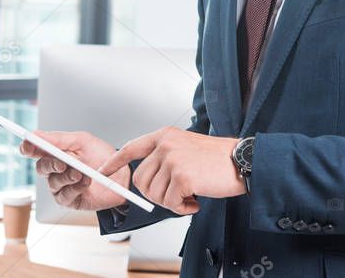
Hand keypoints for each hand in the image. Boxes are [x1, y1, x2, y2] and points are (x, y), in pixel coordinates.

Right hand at [19, 130, 129, 211]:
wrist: (121, 176)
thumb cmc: (102, 157)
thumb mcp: (82, 141)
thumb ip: (58, 139)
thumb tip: (36, 135)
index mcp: (55, 152)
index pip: (34, 150)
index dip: (28, 147)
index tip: (28, 145)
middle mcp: (55, 169)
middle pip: (41, 167)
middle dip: (51, 164)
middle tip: (62, 163)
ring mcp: (61, 186)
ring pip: (53, 182)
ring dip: (67, 176)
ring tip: (82, 173)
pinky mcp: (69, 200)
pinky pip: (64, 195)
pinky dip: (75, 188)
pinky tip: (85, 182)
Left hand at [97, 126, 244, 214]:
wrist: (241, 161)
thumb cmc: (217, 159)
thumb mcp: (186, 147)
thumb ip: (164, 158)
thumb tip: (146, 180)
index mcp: (165, 135)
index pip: (132, 147)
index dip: (115, 162)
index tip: (103, 171)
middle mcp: (165, 145)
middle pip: (140, 179)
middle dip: (154, 195)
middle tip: (173, 196)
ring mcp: (172, 160)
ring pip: (154, 194)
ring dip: (171, 202)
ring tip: (189, 196)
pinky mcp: (182, 177)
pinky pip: (170, 203)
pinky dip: (182, 208)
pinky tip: (196, 200)